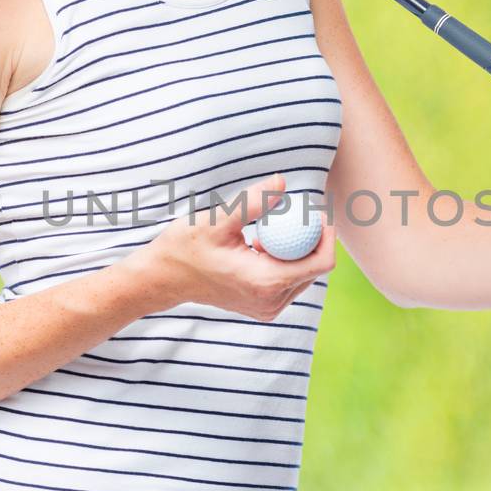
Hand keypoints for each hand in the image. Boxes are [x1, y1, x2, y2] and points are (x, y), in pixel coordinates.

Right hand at [133, 172, 336, 319]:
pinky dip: (283, 259)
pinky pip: (288, 280)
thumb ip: (253, 201)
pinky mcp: (263, 307)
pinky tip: (259, 244)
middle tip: (295, 210)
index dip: (326, 234)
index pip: (321, 262)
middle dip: (311, 238)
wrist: (163, 278)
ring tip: (266, 231)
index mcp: (266, 282)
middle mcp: (271, 302)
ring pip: (303, 273)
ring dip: (296, 249)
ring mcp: (268, 308)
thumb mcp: (218, 219)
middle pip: (315, 267)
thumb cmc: (186, 247)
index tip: (316, 210)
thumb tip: (282, 182)